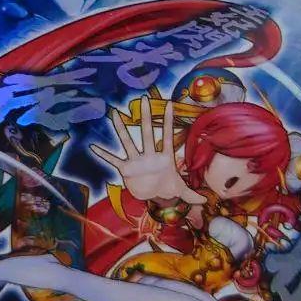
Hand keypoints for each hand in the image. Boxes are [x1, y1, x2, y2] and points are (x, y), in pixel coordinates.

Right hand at [91, 97, 205, 205]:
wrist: (154, 196)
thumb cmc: (168, 188)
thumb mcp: (182, 192)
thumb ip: (192, 195)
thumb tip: (206, 200)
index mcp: (164, 157)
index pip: (166, 135)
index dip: (168, 121)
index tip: (169, 104)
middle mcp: (150, 155)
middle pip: (146, 133)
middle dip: (145, 117)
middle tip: (143, 100)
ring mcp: (137, 161)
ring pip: (128, 142)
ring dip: (121, 129)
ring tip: (114, 114)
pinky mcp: (126, 169)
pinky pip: (113, 160)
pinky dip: (103, 155)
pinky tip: (93, 147)